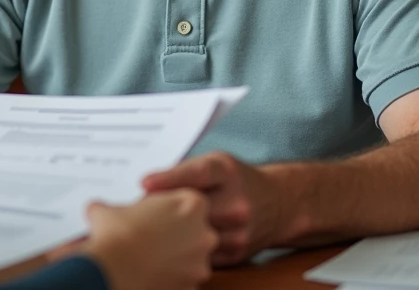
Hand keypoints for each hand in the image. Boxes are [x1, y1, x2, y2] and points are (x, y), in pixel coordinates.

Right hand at [78, 190, 216, 289]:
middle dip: (175, 232)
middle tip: (150, 234)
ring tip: (146, 257)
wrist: (115, 269)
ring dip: (173, 257)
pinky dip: (169, 278)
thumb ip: (110, 207)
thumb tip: (97, 210)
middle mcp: (204, 233)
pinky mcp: (192, 286)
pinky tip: (149, 273)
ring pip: (190, 256)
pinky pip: (183, 280)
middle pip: (195, 229)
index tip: (153, 212)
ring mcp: (200, 263)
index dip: (168, 206)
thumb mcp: (108, 210)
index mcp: (191, 205)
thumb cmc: (117, 235)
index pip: (188, 199)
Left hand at [143, 152, 286, 265]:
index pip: (197, 174)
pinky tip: (176, 243)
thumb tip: (146, 187)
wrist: (278, 203)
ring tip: (156, 228)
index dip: (169, 179)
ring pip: (193, 237)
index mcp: (227, 173)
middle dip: (163, 211)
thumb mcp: (215, 163)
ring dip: (172, 234)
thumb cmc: (236, 180)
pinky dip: (185, 250)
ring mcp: (239, 231)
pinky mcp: (237, 253)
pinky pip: (201, 254)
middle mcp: (236, 202)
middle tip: (141, 210)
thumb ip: (184, 172)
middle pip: (192, 210)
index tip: (145, 183)